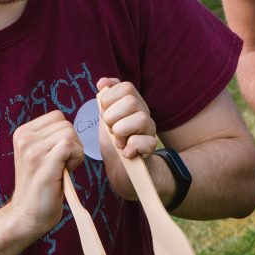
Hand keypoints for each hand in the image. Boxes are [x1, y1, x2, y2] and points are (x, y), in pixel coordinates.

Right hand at [5, 110, 84, 237]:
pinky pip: (70, 146)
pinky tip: (65, 172)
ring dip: (75, 153)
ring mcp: (32, 149)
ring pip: (70, 134)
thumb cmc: (39, 187)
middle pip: (66, 124)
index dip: (65, 135)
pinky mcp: (42, 162)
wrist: (27, 215)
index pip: (57, 117)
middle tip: (61, 165)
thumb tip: (72, 127)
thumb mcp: (39, 155)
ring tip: (61, 170)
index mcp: (22, 133)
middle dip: (72, 144)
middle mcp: (24, 137)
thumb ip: (49, 138)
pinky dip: (76, 159)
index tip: (57, 155)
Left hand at [96, 78, 157, 198]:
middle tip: (111, 130)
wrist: (122, 172)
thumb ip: (106, 98)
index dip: (109, 99)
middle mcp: (144, 114)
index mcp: (134, 104)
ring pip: (140, 119)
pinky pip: (145, 142)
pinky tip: (126, 153)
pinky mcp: (151, 150)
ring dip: (121, 132)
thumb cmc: (114, 143)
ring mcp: (150, 132)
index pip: (126, 86)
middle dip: (112, 117)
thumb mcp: (106, 118)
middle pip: (132, 101)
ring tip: (118, 142)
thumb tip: (102, 82)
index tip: (104, 113)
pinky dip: (130, 148)